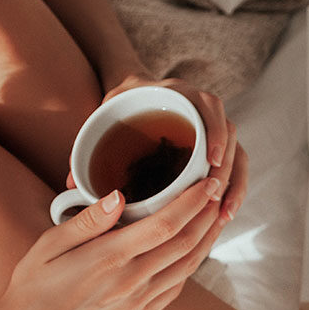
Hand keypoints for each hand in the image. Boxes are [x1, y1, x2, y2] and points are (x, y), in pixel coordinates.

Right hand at [0, 177, 222, 309]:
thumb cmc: (33, 284)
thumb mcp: (48, 246)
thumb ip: (87, 221)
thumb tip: (119, 196)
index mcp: (109, 259)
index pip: (164, 225)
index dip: (191, 202)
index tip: (207, 183)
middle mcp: (131, 283)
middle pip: (185, 244)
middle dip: (207, 215)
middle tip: (219, 191)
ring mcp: (139, 304)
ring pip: (187, 267)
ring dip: (207, 239)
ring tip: (217, 215)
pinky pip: (176, 287)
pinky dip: (191, 264)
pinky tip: (195, 248)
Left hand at [89, 75, 248, 225]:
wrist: (137, 94)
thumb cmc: (120, 108)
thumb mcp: (104, 115)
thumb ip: (88, 145)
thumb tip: (71, 185)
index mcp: (179, 94)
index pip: (209, 107)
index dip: (214, 132)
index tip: (209, 160)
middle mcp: (203, 109)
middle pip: (230, 134)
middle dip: (227, 168)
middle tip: (215, 195)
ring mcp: (215, 129)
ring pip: (237, 154)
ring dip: (235, 184)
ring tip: (224, 215)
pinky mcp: (220, 148)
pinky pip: (236, 167)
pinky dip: (234, 189)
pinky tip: (226, 215)